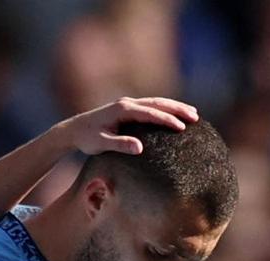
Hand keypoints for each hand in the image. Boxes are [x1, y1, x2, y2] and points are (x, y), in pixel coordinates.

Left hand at [59, 96, 199, 155]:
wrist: (73, 129)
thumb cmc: (87, 138)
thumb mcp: (101, 144)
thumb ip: (120, 145)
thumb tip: (140, 148)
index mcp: (123, 110)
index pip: (150, 113)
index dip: (167, 120)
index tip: (182, 127)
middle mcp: (127, 103)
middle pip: (158, 103)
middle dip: (178, 109)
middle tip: (196, 117)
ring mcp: (128, 104)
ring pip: (156, 102)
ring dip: (174, 107)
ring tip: (193, 114)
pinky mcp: (127, 108)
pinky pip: (150, 106)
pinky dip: (165, 109)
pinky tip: (174, 115)